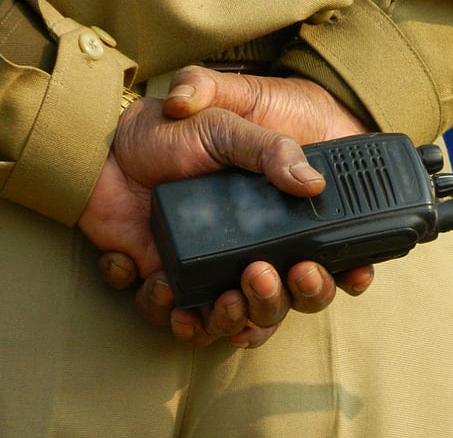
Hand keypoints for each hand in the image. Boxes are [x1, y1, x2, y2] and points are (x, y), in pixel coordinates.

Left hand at [81, 69, 371, 347]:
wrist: (102, 145)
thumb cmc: (170, 133)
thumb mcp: (227, 129)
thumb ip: (271, 150)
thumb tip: (314, 184)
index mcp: (270, 221)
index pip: (317, 261)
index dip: (335, 276)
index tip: (349, 275)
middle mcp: (245, 253)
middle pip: (280, 304)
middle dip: (277, 301)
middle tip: (261, 275)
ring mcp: (206, 272)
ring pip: (234, 323)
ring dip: (230, 319)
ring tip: (221, 297)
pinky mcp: (166, 282)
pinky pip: (175, 319)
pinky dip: (169, 311)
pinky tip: (160, 280)